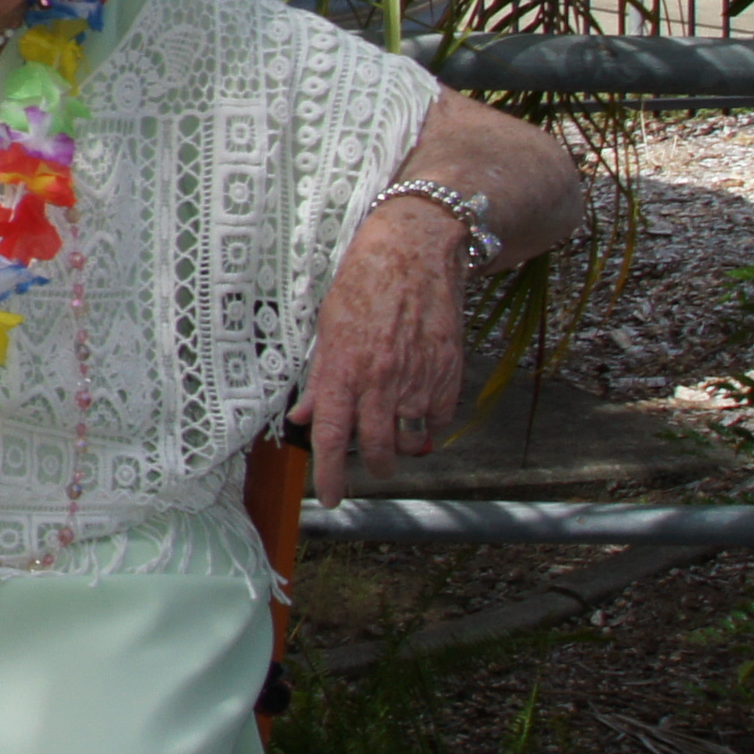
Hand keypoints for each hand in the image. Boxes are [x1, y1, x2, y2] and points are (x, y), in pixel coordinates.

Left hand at [303, 201, 473, 490]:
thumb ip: (319, 379)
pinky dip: (429, 420)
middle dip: (374, 466)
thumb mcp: (327, 330)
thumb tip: (305, 417)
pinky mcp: (448, 376)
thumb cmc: (362, 286)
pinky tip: (420, 403)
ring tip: (398, 434)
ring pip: (411, 439)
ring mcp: (417, 381)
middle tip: (372, 463)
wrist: (414, 255)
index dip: (329, 475)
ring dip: (403, 445)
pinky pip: (438, 418)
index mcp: (342, 371)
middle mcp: (379, 382)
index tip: (331, 498)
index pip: (333, 438)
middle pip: (377, 449)